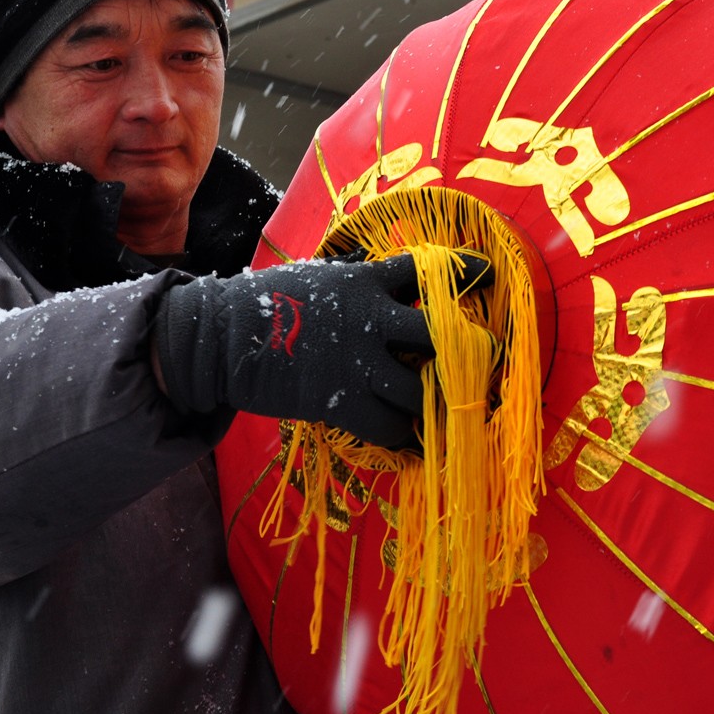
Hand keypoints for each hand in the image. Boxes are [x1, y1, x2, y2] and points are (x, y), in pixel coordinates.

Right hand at [153, 252, 489, 446]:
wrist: (224, 336)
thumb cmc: (268, 300)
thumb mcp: (318, 276)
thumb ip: (357, 280)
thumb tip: (384, 277)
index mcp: (365, 283)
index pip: (425, 270)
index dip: (464, 269)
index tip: (489, 272)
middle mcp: (370, 321)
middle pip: (439, 337)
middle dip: (471, 351)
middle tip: (487, 360)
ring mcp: (357, 364)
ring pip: (419, 392)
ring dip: (435, 404)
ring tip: (445, 413)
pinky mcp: (340, 402)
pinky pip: (388, 427)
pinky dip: (404, 438)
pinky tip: (413, 443)